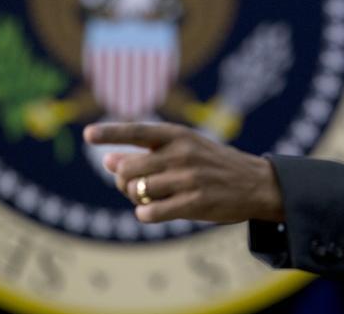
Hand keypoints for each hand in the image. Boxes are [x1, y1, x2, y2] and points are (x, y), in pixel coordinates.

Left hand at [83, 122, 284, 223]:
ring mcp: (189, 179)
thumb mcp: (186, 148)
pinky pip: (151, 213)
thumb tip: (108, 161)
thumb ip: (148, 153)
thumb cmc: (213, 165)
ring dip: (136, 198)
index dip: (110, 133)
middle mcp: (182, 153)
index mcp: (178, 135)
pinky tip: (151, 211)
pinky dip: (144, 214)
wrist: (255, 183)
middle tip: (132, 185)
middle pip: (128, 168)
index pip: (137, 131)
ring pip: (138, 191)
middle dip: (122, 180)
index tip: (87, 135)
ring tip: (149, 198)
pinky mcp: (195, 203)